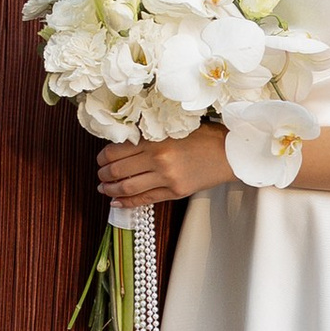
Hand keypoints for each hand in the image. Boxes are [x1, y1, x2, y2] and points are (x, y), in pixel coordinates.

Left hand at [97, 133, 232, 206]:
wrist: (230, 153)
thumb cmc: (204, 136)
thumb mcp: (172, 129)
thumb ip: (149, 136)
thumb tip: (123, 145)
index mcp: (155, 140)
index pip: (117, 150)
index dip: (103, 157)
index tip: (101, 158)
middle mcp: (158, 159)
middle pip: (118, 170)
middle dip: (103, 173)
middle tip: (99, 173)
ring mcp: (166, 178)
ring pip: (128, 187)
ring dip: (110, 189)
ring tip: (103, 187)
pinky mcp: (175, 192)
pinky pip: (145, 199)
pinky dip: (127, 202)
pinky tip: (116, 201)